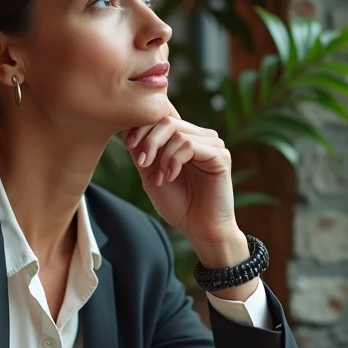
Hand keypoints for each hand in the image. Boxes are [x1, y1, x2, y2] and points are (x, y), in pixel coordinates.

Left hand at [122, 105, 238, 255]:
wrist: (199, 229)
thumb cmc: (178, 205)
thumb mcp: (151, 176)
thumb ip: (142, 153)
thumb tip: (127, 129)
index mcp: (185, 139)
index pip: (161, 119)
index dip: (141, 128)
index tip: (127, 146)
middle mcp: (200, 137)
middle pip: (168, 121)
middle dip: (149, 141)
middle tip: (142, 163)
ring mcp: (212, 145)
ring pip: (177, 133)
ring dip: (162, 156)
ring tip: (161, 179)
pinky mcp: (220, 155)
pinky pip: (190, 145)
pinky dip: (174, 160)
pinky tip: (170, 177)